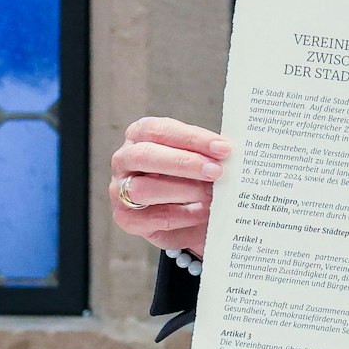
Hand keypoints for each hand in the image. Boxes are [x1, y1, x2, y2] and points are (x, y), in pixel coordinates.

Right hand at [108, 117, 230, 257]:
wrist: (195, 217)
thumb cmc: (197, 177)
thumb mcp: (203, 159)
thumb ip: (210, 153)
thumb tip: (229, 151)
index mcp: (141, 135)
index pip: (160, 130)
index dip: (192, 138)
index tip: (223, 148)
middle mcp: (124, 159)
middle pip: (144, 155)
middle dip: (185, 163)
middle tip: (217, 171)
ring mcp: (119, 190)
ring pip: (142, 189)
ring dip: (183, 191)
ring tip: (212, 195)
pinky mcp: (127, 219)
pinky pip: (151, 217)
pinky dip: (182, 215)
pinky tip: (202, 213)